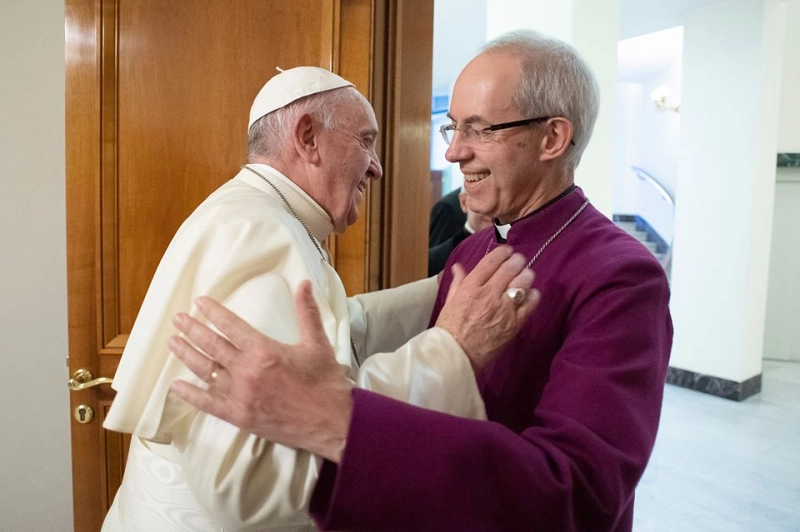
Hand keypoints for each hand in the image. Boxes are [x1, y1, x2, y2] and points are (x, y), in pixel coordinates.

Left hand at [168, 280, 352, 461]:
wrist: (332, 423)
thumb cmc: (326, 383)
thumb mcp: (318, 343)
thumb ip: (307, 312)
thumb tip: (304, 284)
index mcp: (264, 351)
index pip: (230, 326)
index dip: (213, 312)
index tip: (199, 302)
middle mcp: (247, 372)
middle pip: (211, 346)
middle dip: (192, 330)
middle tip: (177, 319)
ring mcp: (241, 396)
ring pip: (206, 371)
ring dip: (187, 355)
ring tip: (173, 342)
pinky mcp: (239, 417)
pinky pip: (208, 404)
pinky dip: (190, 395)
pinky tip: (176, 386)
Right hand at [435, 246, 539, 370]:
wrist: (457, 355)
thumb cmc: (450, 328)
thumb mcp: (450, 301)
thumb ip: (459, 282)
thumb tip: (459, 267)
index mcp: (471, 286)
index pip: (491, 261)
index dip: (502, 252)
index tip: (507, 251)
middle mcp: (489, 293)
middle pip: (510, 268)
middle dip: (517, 261)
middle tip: (519, 261)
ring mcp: (504, 308)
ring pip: (523, 282)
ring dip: (526, 275)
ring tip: (526, 275)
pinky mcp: (514, 323)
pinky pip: (530, 303)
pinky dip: (532, 295)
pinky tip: (530, 294)